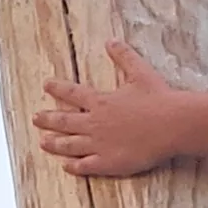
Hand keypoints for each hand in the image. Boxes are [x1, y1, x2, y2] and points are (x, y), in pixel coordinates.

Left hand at [35, 42, 191, 175]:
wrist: (172, 124)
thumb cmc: (158, 98)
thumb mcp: (140, 73)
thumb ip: (123, 57)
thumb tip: (111, 41)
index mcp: (101, 101)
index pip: (72, 93)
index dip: (57, 88)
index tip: (46, 85)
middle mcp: (95, 122)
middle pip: (64, 121)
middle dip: (48, 119)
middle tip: (35, 118)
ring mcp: (100, 144)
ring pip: (70, 145)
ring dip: (55, 143)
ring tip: (43, 142)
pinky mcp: (109, 162)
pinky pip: (86, 166)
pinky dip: (74, 166)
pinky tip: (66, 167)